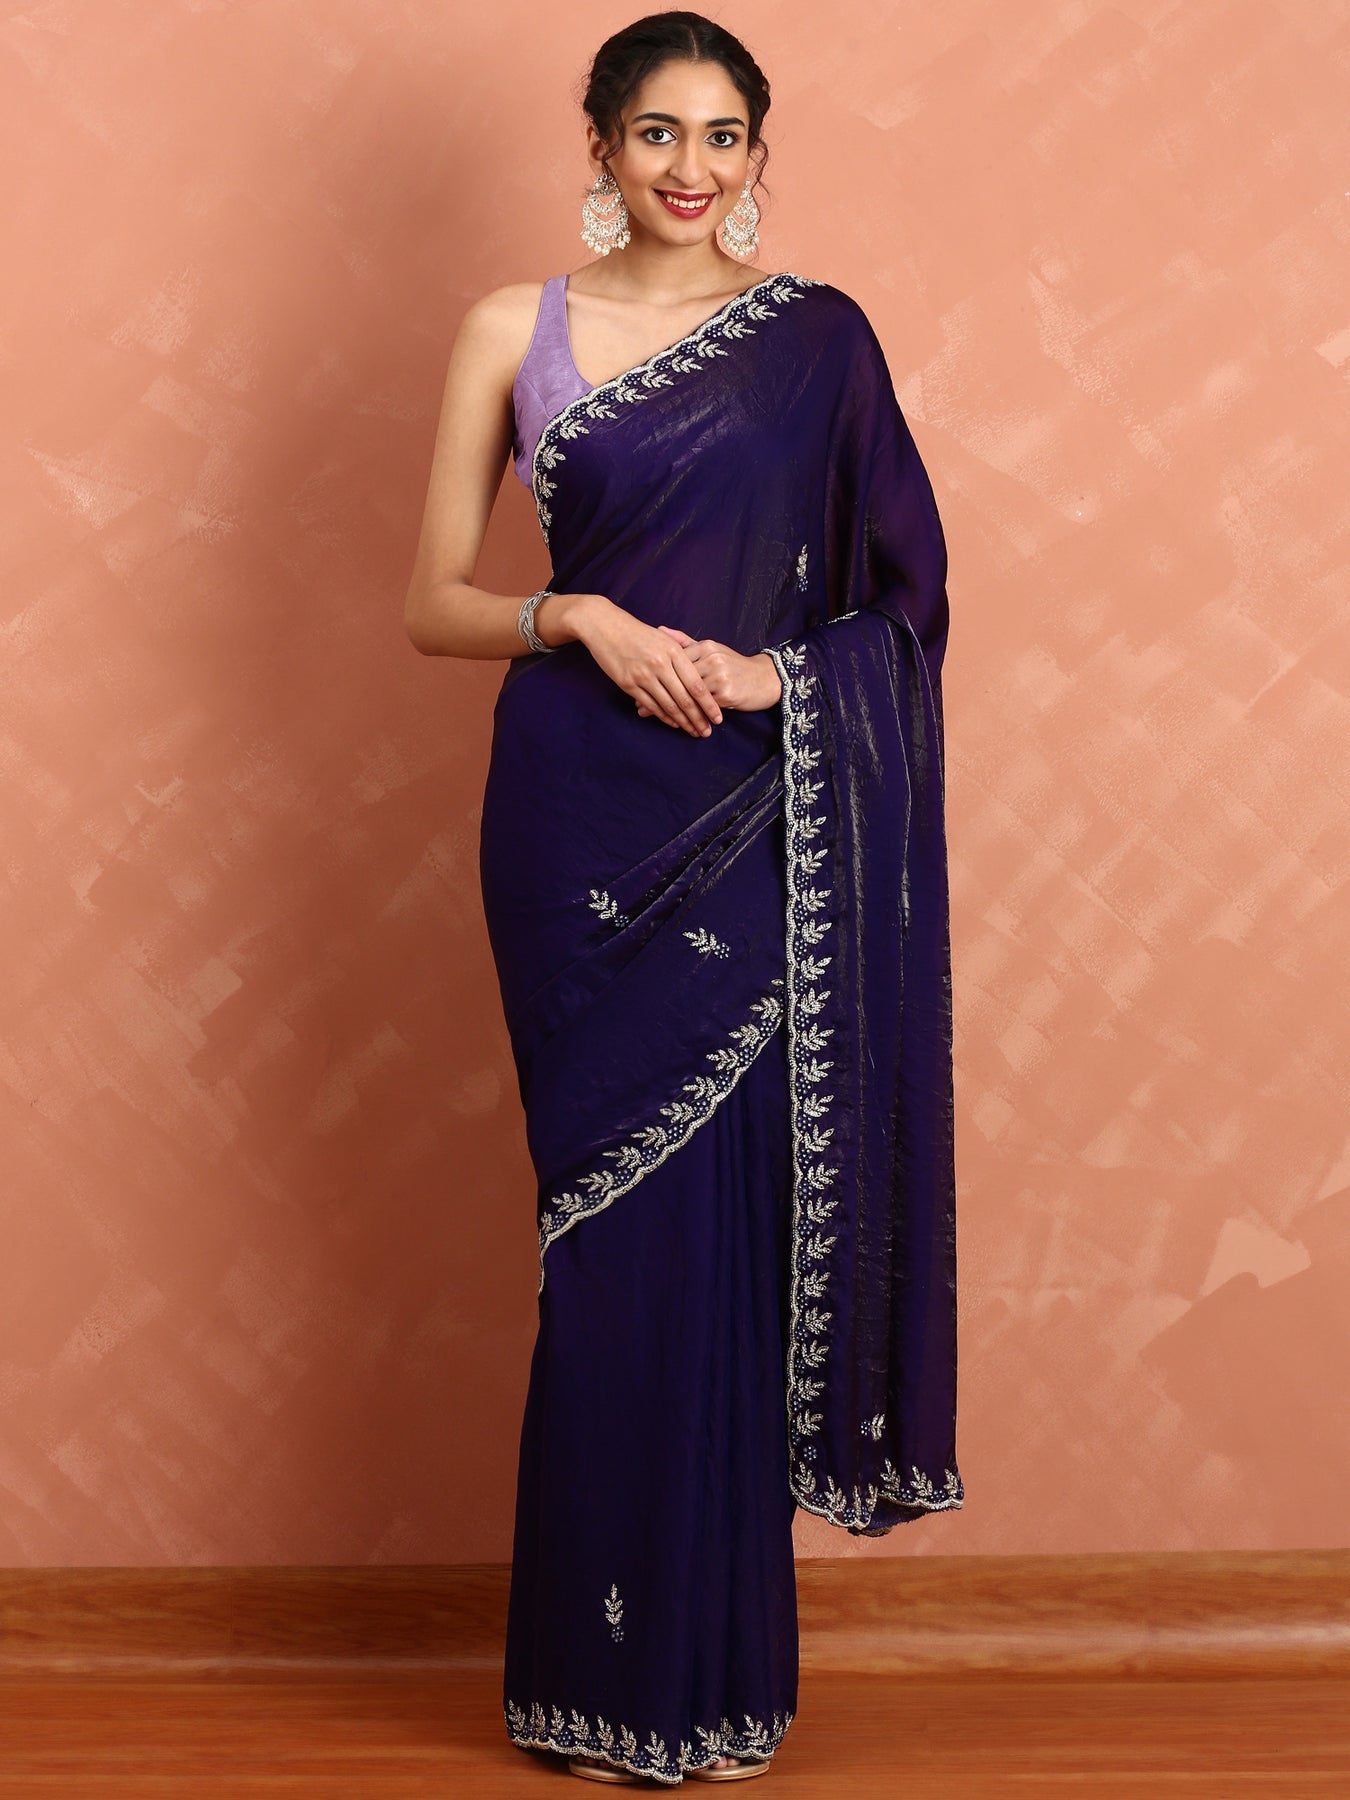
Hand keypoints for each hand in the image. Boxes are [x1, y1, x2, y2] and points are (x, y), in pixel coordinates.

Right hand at [570, 599, 724, 736]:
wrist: (605, 626)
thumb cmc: (637, 632)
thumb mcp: (663, 638)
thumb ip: (681, 654)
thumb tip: (699, 675)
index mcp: (673, 652)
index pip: (696, 684)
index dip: (708, 704)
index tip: (717, 717)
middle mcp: (660, 664)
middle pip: (685, 699)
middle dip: (698, 718)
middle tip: (707, 732)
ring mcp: (643, 675)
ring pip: (668, 705)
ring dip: (683, 722)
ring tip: (693, 731)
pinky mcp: (628, 683)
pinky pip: (651, 705)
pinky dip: (663, 716)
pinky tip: (673, 723)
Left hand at [636, 627, 782, 716]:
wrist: (766, 679)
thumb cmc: (735, 666)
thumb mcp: (712, 649)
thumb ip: (685, 642)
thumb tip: (660, 630)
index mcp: (705, 646)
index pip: (673, 660)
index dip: (654, 673)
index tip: (636, 682)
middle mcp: (710, 658)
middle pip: (677, 678)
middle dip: (656, 693)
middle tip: (637, 705)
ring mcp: (718, 675)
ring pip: (686, 695)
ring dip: (667, 707)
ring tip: (649, 715)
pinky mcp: (725, 693)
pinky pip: (700, 707)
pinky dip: (686, 715)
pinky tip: (675, 722)